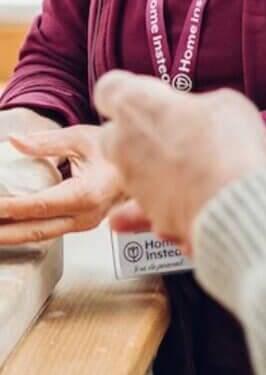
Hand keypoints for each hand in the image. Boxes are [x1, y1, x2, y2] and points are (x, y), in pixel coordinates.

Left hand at [0, 125, 123, 244]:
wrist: (143, 162)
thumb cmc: (115, 148)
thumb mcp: (80, 137)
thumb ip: (46, 142)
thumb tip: (14, 142)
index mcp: (88, 194)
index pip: (40, 205)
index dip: (10, 207)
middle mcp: (87, 216)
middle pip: (36, 230)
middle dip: (4, 231)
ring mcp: (86, 225)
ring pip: (41, 236)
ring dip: (12, 234)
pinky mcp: (82, 226)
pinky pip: (49, 232)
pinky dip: (26, 230)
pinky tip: (8, 227)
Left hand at [95, 73, 265, 248]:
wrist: (234, 201)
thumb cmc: (228, 146)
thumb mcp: (223, 103)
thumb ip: (197, 107)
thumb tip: (200, 116)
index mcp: (135, 105)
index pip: (110, 89)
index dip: (129, 91)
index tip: (146, 93)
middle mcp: (123, 144)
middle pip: (114, 134)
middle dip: (136, 133)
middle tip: (171, 129)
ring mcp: (133, 182)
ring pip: (133, 171)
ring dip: (155, 168)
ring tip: (194, 166)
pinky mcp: (148, 214)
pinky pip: (149, 207)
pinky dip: (163, 203)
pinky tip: (185, 199)